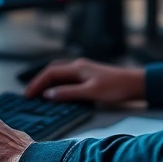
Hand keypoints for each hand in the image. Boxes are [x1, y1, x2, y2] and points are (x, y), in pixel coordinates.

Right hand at [24, 58, 144, 103]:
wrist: (135, 84)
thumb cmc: (116, 87)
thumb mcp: (90, 92)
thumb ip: (69, 93)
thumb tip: (49, 94)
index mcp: (77, 67)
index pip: (50, 73)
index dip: (37, 84)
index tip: (27, 95)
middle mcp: (78, 66)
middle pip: (52, 71)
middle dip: (39, 81)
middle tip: (29, 95)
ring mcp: (83, 70)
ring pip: (59, 74)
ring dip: (48, 82)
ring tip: (38, 94)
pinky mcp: (88, 76)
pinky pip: (67, 78)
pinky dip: (57, 84)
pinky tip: (57, 92)